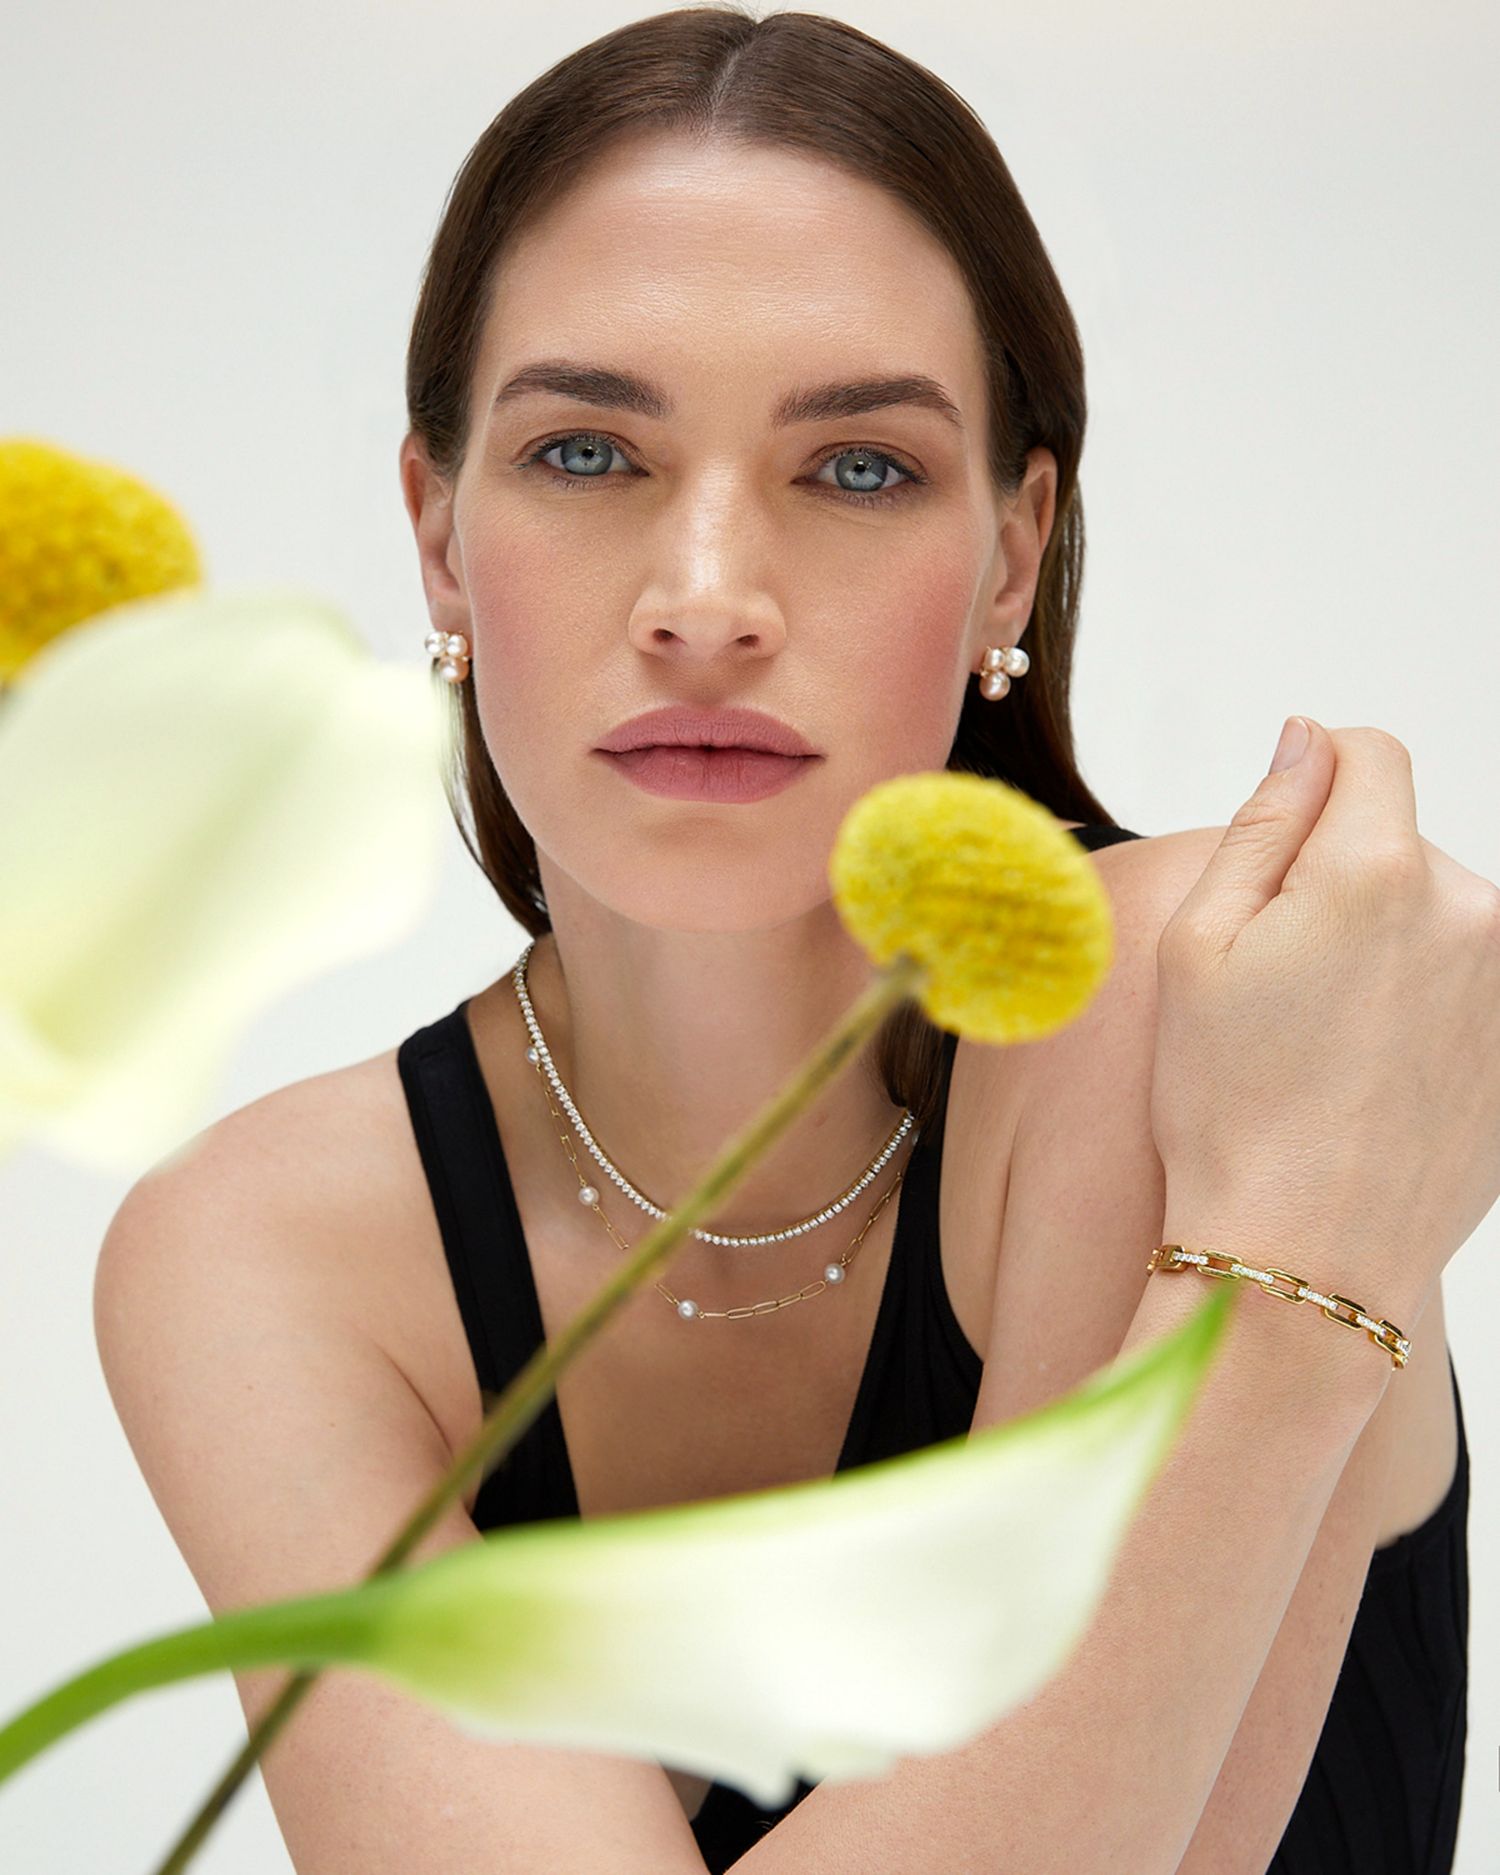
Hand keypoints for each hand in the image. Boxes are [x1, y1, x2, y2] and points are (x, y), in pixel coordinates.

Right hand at [1149, 718, 1499, 1325]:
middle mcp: (1472, 912)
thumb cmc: (1230, 1109)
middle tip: (1284, 985)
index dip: (1314, 781)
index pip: (1370, 754)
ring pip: (1442, 916)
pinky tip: (1378, 1076)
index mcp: (1376, 873)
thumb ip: (1264, 822)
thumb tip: (1308, 738)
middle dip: (1346, 883)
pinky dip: (1426, 1008)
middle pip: (1404, 844)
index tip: (1279, 848)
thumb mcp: (1198, 947)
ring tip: (1334, 1043)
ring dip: (1394, 947)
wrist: (1303, 1256)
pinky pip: (1472, 985)